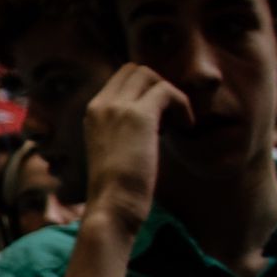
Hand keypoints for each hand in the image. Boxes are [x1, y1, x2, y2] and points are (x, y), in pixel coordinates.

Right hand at [81, 62, 191, 237]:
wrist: (112, 206)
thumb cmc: (116, 189)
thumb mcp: (113, 150)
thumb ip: (124, 129)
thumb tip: (154, 118)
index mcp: (92, 112)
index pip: (122, 77)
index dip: (146, 91)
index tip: (158, 119)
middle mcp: (100, 105)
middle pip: (137, 70)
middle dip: (159, 88)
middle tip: (169, 118)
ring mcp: (117, 108)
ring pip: (152, 76)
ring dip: (171, 96)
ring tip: (177, 125)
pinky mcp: (139, 116)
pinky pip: (168, 91)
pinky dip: (183, 106)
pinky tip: (185, 129)